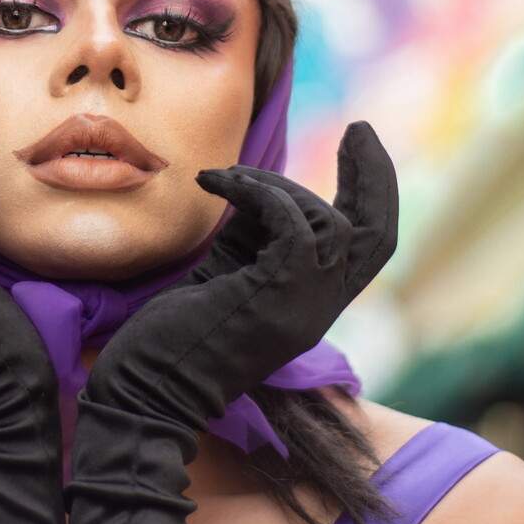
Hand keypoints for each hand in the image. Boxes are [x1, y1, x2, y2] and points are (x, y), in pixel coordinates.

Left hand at [84, 120, 398, 425]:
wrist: (145, 394)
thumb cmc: (169, 339)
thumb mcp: (224, 274)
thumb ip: (254, 237)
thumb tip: (259, 192)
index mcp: (310, 304)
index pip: (369, 247)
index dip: (375, 194)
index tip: (361, 147)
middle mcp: (318, 308)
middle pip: (378, 234)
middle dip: (375, 176)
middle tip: (360, 129)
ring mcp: (302, 307)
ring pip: (327, 221)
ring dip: (278, 185)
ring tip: (228, 180)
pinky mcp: (276, 296)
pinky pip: (291, 223)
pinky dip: (259, 192)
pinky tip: (216, 183)